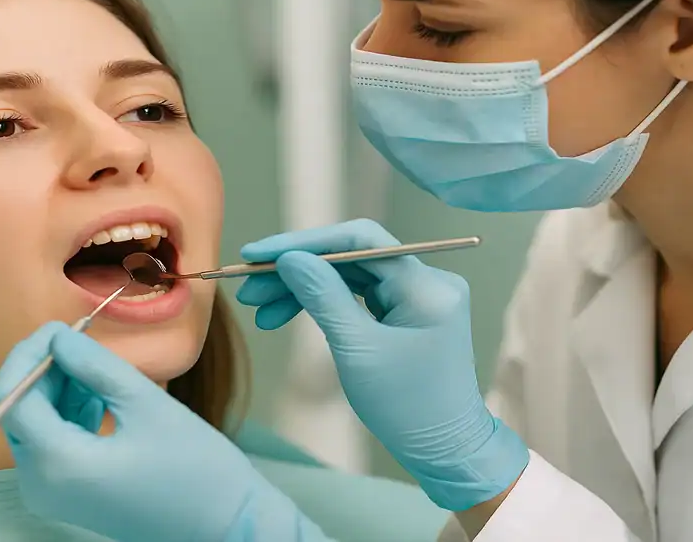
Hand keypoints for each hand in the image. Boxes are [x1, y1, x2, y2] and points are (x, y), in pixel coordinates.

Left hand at [0, 322, 327, 541]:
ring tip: (99, 372)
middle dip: (43, 370)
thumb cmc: (196, 470)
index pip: (11, 395)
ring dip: (57, 389)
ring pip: (33, 423)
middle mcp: (41, 485)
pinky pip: (49, 442)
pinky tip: (101, 398)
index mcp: (57, 464)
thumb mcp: (145, 402)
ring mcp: (51, 495)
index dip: (29, 354)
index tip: (60, 328)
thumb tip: (56, 336)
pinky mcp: (66, 495)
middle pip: (17, 409)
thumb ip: (94, 365)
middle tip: (80, 342)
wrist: (224, 526)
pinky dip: (66, 413)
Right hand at [235, 220, 528, 510]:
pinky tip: (285, 315)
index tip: (257, 255)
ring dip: (303, 288)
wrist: (444, 451)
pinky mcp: (407, 313)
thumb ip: (323, 297)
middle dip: (297, 271)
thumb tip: (289, 258)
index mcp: (426, 286)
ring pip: (349, 276)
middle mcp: (428, 281)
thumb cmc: (406, 406)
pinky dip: (323, 303)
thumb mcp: (357, 350)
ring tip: (259, 310)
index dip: (304, 242)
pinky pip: (358, 295)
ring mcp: (418, 296)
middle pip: (350, 258)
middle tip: (248, 290)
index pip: (359, 241)